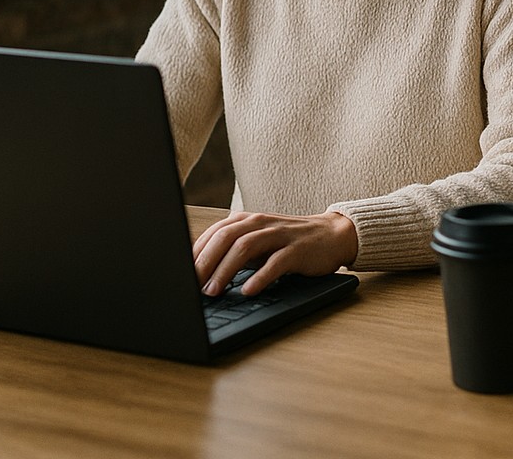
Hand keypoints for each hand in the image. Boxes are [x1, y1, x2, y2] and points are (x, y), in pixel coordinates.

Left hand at [194, 209, 358, 297]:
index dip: (194, 253)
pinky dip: (260, 277)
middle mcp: (261, 223)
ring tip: (213, 291)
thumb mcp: (257, 242)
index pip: (214, 233)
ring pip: (246, 247)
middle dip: (205, 262)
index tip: (180, 275)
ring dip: (226, 270)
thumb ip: (232, 251)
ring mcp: (280, 235)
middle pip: (226, 238)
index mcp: (247, 220)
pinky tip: (248, 291)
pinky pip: (276, 262)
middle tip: (190, 285)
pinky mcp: (298, 249)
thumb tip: (197, 272)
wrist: (332, 235)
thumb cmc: (287, 243)